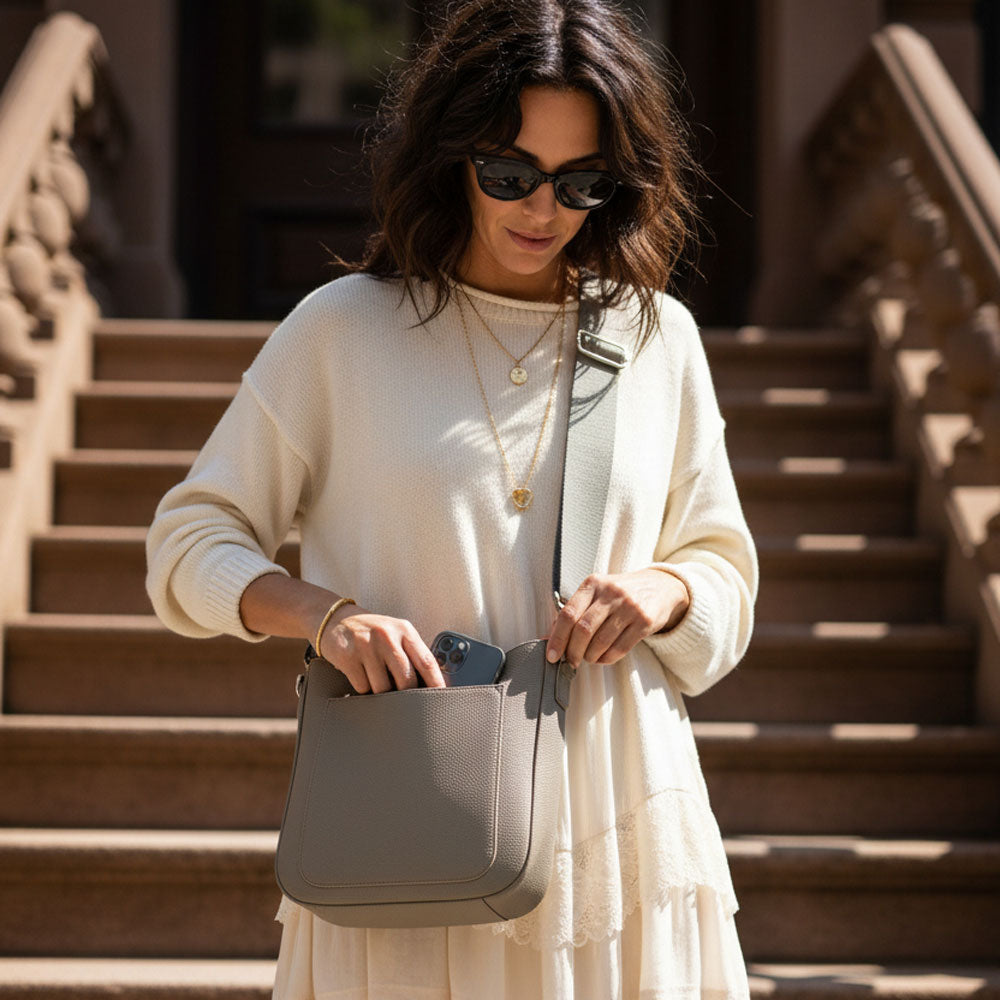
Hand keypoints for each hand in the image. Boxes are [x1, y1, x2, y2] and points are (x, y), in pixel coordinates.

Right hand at [319, 606, 445, 693]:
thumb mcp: (395, 633)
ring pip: (383, 688)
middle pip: (406, 680)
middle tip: (401, 696)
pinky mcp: (348, 657)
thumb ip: (411, 653)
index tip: (440, 698)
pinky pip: (362, 687)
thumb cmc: (371, 632)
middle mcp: (387, 635)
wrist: (335, 619)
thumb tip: (429, 683)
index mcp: (404, 630)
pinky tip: (360, 673)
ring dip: (381, 691)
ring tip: (375, 677)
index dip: (436, 683)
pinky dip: (363, 687)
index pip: (426, 661)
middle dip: (406, 694)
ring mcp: (367, 645)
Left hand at [544, 568, 689, 668]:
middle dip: (573, 651)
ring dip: (590, 656)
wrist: (660, 586)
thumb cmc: (621, 593)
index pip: (568, 613)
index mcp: (593, 583)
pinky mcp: (644, 622)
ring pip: (601, 641)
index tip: (551, 655)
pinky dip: (607, 659)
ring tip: (588, 658)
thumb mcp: (598, 592)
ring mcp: (629, 607)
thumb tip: (550, 637)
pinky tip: (603, 658)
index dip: (557, 638)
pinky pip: (620, 648)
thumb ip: (575, 611)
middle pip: (583, 630)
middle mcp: (611, 593)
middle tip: (570, 661)